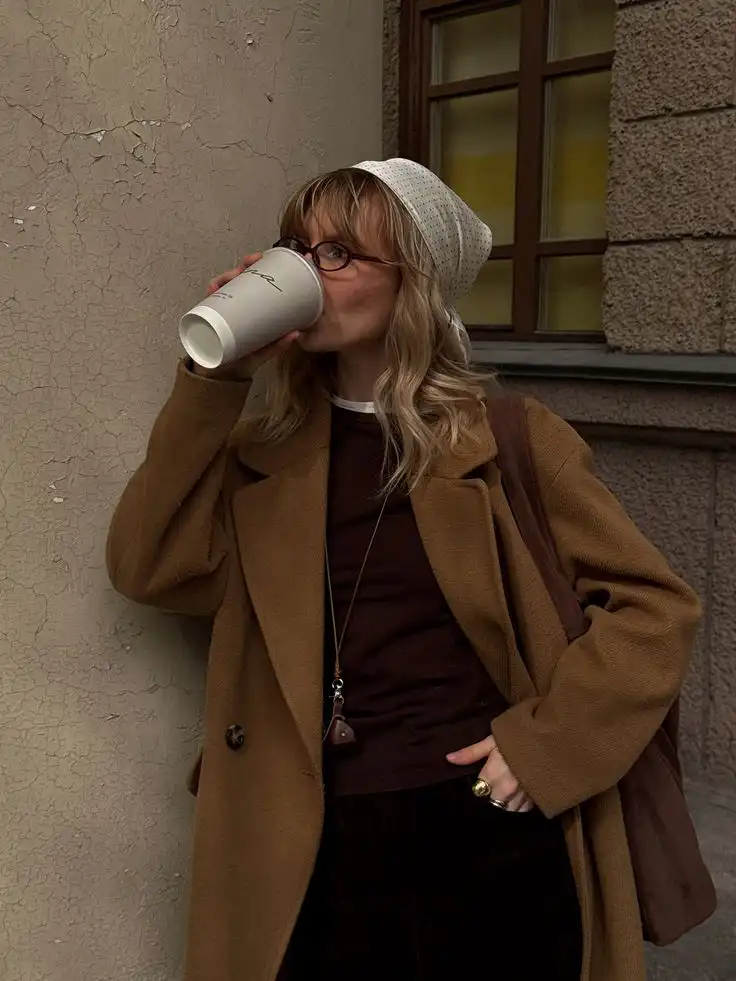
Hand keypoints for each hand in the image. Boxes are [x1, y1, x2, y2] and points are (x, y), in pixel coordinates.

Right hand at [194, 252, 300, 380]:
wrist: (221, 377)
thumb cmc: (244, 360)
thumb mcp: (263, 351)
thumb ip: (277, 345)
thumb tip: (297, 333)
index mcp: (254, 307)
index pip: (258, 280)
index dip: (261, 265)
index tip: (265, 257)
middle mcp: (240, 304)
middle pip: (240, 277)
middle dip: (243, 266)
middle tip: (246, 266)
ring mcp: (224, 308)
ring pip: (225, 285)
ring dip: (226, 276)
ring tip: (231, 278)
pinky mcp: (210, 316)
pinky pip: (210, 300)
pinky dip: (211, 292)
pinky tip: (213, 288)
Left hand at [447, 734, 534, 811]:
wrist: (551, 737)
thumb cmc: (518, 736)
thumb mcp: (493, 740)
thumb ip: (471, 752)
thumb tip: (448, 759)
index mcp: (494, 773)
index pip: (479, 790)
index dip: (480, 783)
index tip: (485, 776)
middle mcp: (508, 789)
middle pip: (493, 802)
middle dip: (492, 794)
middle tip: (497, 781)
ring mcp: (524, 795)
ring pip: (508, 809)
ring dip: (506, 802)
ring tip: (508, 789)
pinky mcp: (538, 798)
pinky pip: (524, 809)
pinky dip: (520, 804)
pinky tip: (520, 794)